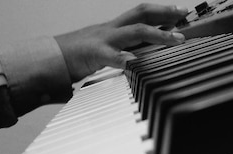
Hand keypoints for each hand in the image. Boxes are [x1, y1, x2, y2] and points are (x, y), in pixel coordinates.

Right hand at [54, 3, 188, 81]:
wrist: (49, 58)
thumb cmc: (77, 55)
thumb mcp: (104, 48)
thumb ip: (123, 48)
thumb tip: (144, 53)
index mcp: (113, 28)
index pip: (141, 14)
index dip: (162, 11)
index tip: (181, 12)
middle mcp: (111, 29)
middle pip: (141, 14)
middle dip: (165, 13)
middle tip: (184, 17)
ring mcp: (103, 40)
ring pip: (134, 31)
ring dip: (158, 35)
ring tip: (175, 40)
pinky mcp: (94, 55)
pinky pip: (112, 56)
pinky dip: (125, 59)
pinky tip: (136, 62)